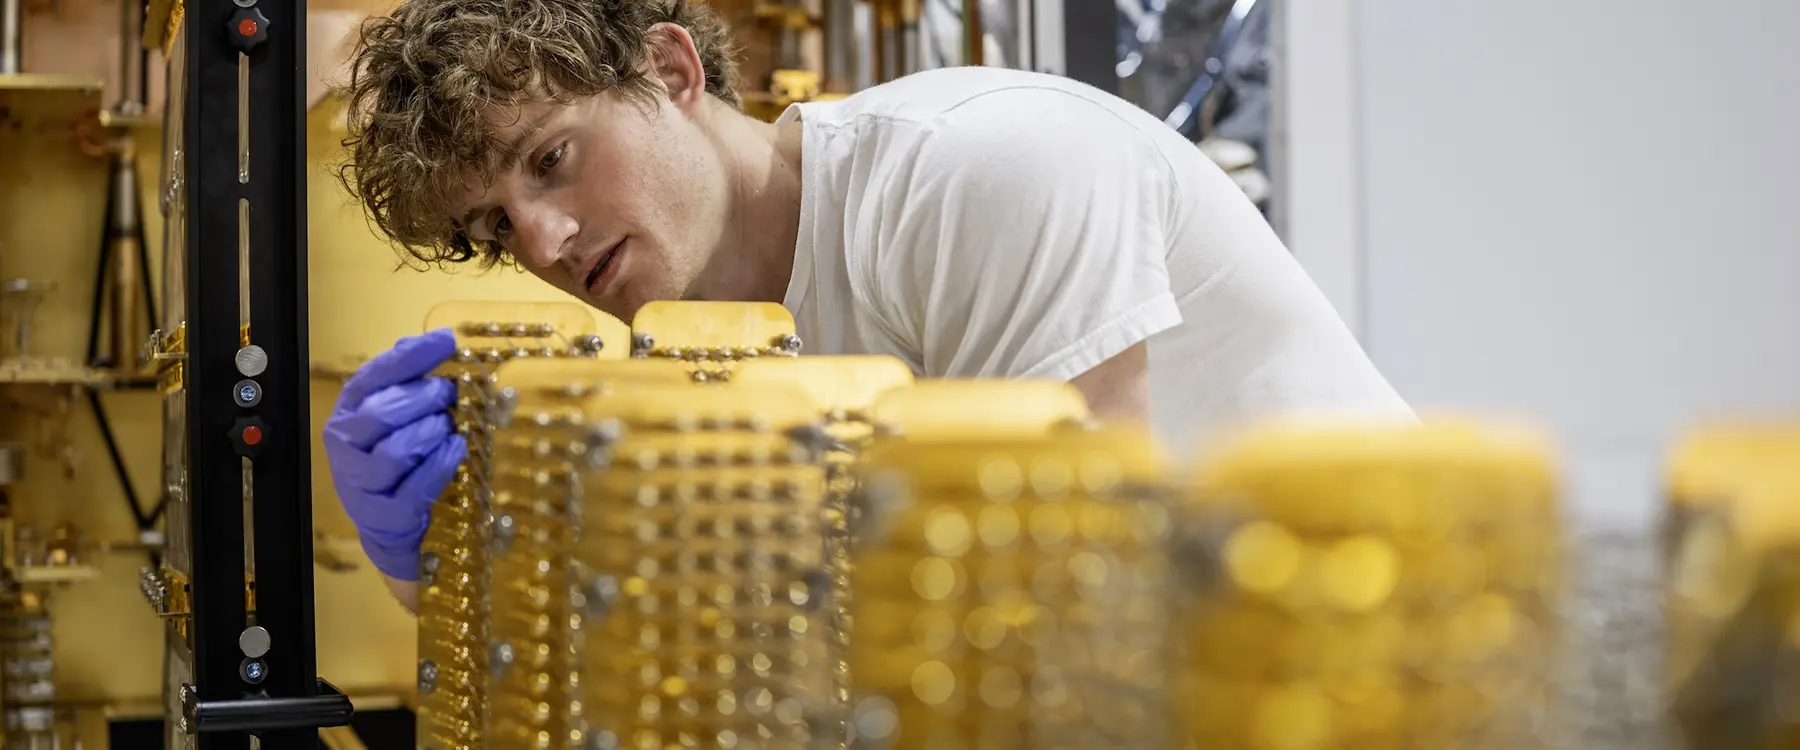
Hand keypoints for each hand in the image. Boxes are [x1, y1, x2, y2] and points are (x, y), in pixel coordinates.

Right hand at [323, 328, 466, 580]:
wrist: (388, 526)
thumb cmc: (397, 462)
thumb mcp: (397, 418)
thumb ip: (409, 381)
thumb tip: (433, 339)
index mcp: (348, 411)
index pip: (374, 376)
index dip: (412, 357)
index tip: (447, 341)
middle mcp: (345, 444)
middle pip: (383, 412)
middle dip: (423, 398)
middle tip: (449, 393)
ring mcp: (360, 482)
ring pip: (397, 450)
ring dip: (431, 433)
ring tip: (449, 426)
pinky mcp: (382, 515)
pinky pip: (415, 486)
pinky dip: (441, 464)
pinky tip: (456, 449)